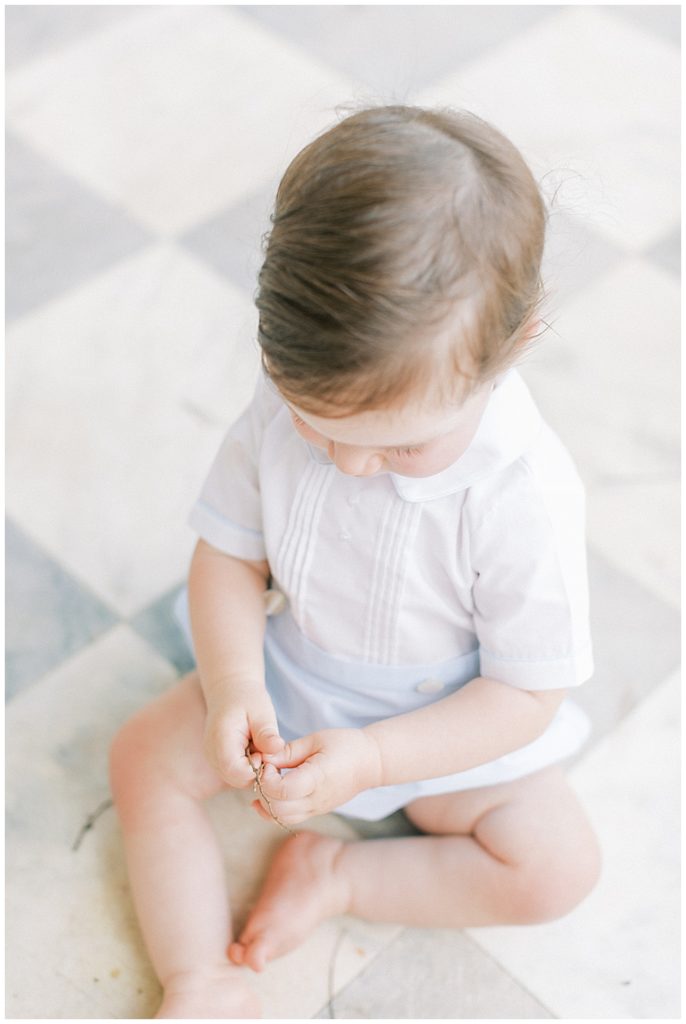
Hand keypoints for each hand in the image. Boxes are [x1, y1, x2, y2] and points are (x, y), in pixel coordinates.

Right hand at [203, 686, 283, 788]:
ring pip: (237, 779)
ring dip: (253, 769)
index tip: (266, 752)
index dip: (257, 769)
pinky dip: (248, 766)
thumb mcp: (261, 711)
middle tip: (266, 748)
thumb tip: (277, 748)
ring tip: (259, 746)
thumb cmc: (246, 698)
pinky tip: (253, 749)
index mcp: (221, 740)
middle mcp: (212, 754)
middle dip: (257, 771)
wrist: (230, 690)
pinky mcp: (217, 760)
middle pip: (237, 779)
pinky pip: (235, 773)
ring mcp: (213, 759)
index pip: (236, 771)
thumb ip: (266, 733)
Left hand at [254, 728, 381, 824]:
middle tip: (265, 770)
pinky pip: (289, 819)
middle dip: (263, 791)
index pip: (283, 791)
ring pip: (281, 819)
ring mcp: (317, 808)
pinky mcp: (316, 811)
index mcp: (318, 778)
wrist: (370, 763)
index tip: (268, 763)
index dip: (267, 779)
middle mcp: (316, 799)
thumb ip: (289, 751)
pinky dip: (274, 810)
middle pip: (278, 809)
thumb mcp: (316, 739)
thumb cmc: (345, 745)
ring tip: (266, 782)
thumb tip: (264, 758)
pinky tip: (269, 794)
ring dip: (266, 803)